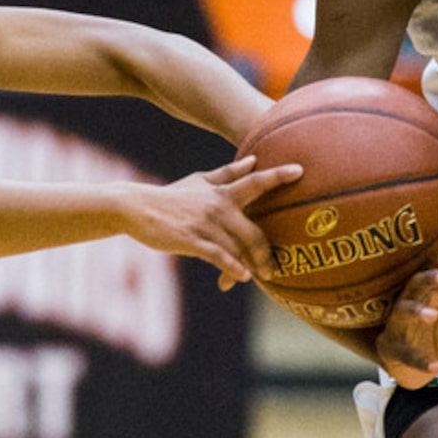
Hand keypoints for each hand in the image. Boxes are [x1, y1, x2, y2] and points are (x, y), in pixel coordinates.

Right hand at [125, 153, 300, 286]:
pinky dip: (232, 268)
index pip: (256, 182)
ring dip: (249, 266)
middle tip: (274, 268)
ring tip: (257, 277)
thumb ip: (228, 174)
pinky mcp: (192, 240)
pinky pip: (219, 256)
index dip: (278, 176)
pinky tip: (240, 277)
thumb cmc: (171, 196)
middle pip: (254, 231)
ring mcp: (206, 224)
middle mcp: (219, 207)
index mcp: (223, 193)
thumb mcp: (200, 181)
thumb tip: (254, 160)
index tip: (300, 171)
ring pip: (238, 249)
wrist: (137, 208)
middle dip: (267, 253)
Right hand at [374, 254, 437, 387]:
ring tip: (433, 316)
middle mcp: (413, 301)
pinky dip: (420, 360)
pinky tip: (437, 366)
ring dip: (416, 311)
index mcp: (434, 289)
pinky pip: (405, 352)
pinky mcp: (393, 347)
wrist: (423, 366)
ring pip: (403, 310)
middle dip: (431, 278)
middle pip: (417, 281)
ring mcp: (400, 323)